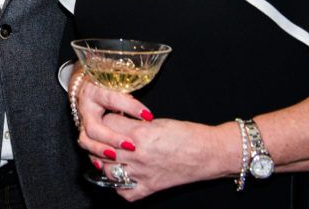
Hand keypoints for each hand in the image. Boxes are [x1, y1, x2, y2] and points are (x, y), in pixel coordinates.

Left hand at [76, 81, 229, 199]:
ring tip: (109, 153)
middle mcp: (137, 156)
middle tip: (102, 134)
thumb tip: (116, 121)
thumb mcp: (156, 121)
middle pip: (101, 147)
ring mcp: (142, 174)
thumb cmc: (187, 134)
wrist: (209, 153)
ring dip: (104, 161)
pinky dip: (119, 185)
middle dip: (99, 139)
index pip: (106, 124)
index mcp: (140, 135)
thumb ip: (133, 123)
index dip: (106, 118)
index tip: (108, 116)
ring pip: (106, 170)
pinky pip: (124, 192)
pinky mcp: (149, 187)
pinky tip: (121, 175)